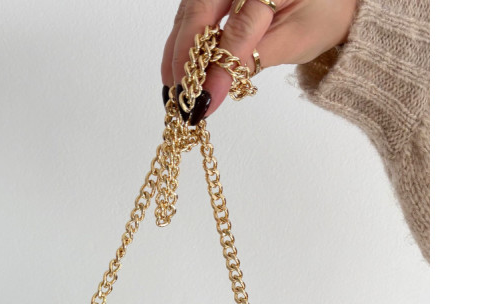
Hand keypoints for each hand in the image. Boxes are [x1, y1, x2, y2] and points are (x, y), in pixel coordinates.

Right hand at [162, 0, 357, 122]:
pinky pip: (193, 8)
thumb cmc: (321, 11)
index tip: (205, 99)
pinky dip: (184, 39)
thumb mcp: (298, 39)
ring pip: (191, 9)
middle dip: (186, 56)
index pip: (240, 24)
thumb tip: (216, 89)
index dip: (219, 64)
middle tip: (181, 96)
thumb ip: (256, 59)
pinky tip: (178, 68)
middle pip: (201, 8)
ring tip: (176, 89)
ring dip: (179, 50)